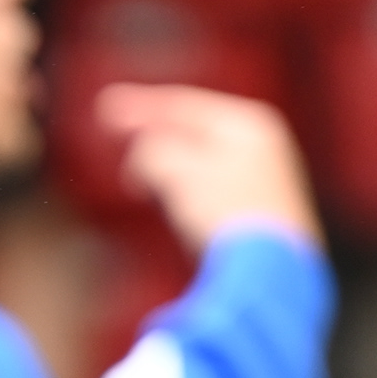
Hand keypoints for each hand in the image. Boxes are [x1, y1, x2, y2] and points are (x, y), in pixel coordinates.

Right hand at [99, 85, 320, 253]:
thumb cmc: (226, 214)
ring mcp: (267, 181)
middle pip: (195, 132)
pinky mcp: (261, 216)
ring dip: (167, 166)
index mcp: (248, 122)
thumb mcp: (175, 169)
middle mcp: (264, 145)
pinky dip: (185, 190)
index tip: (105, 106)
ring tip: (139, 177)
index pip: (183, 105)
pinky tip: (172, 203)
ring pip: (203, 162)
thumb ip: (150, 151)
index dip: (138, 106)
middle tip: (118, 133)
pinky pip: (213, 191)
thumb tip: (144, 159)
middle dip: (153, 136)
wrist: (271, 272)